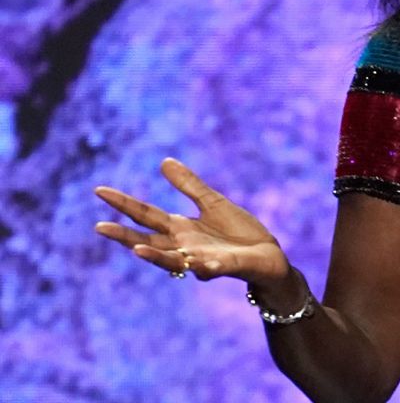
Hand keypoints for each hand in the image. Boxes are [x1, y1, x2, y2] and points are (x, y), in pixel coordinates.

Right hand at [94, 158, 289, 287]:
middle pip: (149, 241)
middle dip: (125, 236)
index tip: (99, 190)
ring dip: (155, 256)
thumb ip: (189, 186)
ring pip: (173, 261)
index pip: (146, 215)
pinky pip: (212, 269)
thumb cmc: (239, 232)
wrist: (268, 255)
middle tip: (100, 227)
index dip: (123, 203)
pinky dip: (204, 268)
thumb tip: (164, 161)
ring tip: (136, 249)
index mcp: (181, 229)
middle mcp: (185, 247)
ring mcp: (202, 259)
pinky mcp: (226, 267)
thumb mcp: (212, 203)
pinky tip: (197, 265)